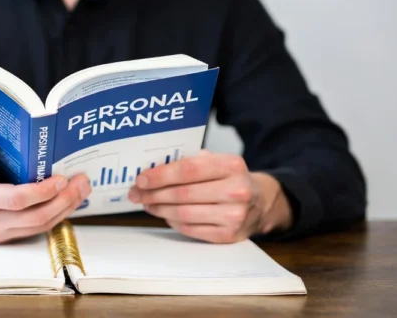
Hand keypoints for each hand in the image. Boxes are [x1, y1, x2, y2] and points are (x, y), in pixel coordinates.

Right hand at [0, 137, 91, 243]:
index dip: (42, 192)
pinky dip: (54, 217)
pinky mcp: (2, 237)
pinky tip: (66, 202)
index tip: (61, 178)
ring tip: (81, 190)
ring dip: (64, 210)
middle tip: (82, 182)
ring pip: (38, 228)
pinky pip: (33, 231)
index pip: (16, 200)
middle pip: (35, 218)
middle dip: (63, 201)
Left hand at [128, 150, 292, 242]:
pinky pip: (190, 229)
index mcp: (232, 165)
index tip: (141, 179)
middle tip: (136, 193)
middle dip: (153, 194)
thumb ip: (189, 161)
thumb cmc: (229, 179)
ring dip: (159, 209)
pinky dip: (173, 221)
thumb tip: (151, 170)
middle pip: (183, 194)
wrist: (260, 202)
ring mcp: (234, 215)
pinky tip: (165, 214)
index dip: (160, 175)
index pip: (188, 170)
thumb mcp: (216, 161)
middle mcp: (236, 190)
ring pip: (184, 213)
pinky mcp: (228, 235)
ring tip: (147, 204)